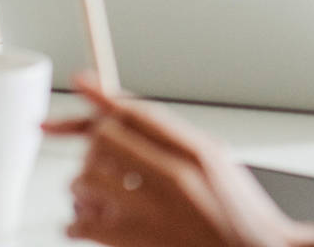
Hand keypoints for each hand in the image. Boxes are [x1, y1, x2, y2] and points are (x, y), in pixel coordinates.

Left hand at [45, 75, 313, 246]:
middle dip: (94, 148)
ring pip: (84, 179)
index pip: (138, 111)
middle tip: (100, 163)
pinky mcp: (134, 241)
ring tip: (96, 198)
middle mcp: (175, 175)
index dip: (102, 95)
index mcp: (197, 151)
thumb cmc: (238, 216)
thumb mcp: (216, 162)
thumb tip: (132, 115)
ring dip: (82, 189)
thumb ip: (176, 137)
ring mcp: (153, 210)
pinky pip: (80, 223)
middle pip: (104, 138)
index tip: (80, 83)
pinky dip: (76, 223)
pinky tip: (90, 224)